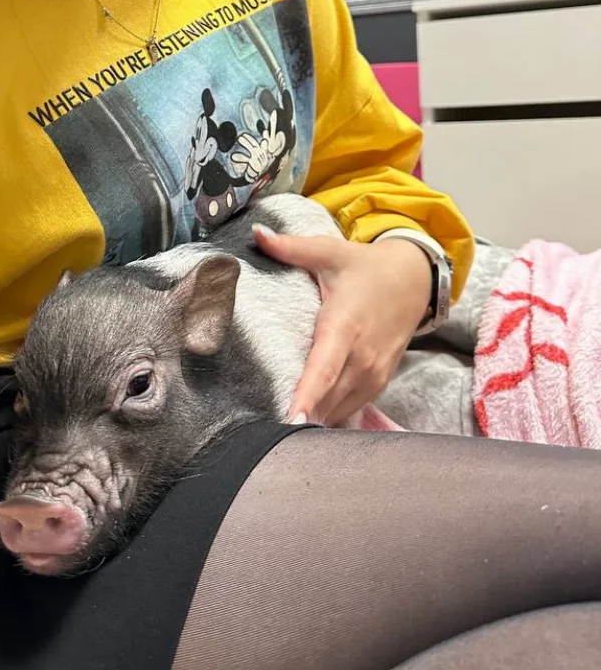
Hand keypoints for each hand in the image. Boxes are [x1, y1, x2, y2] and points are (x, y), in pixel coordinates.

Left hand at [252, 226, 431, 425]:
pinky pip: (352, 407)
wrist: (414, 279)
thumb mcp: (328, 251)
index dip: (307, 397)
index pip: (323, 370)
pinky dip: (331, 415)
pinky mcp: (380, 381)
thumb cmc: (363, 267)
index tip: (290, 420)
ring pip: (340, 408)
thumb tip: (255, 233)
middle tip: (264, 434)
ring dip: (316, 421)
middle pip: (329, 398)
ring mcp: (374, 372)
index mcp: (344, 325)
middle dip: (302, 417)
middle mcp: (362, 356)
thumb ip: (290, 247)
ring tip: (280, 435)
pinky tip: (308, 423)